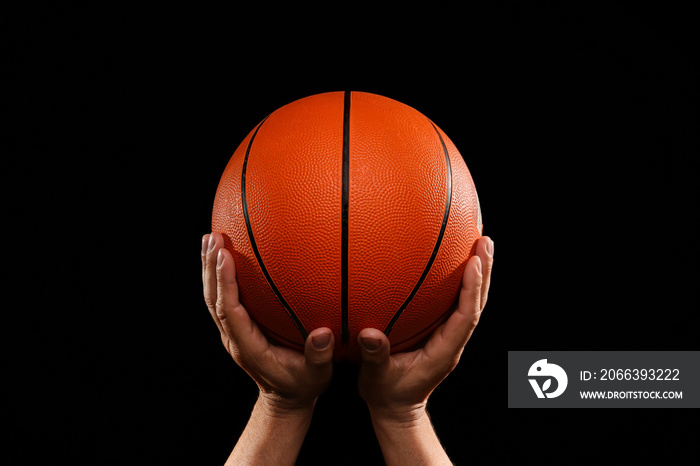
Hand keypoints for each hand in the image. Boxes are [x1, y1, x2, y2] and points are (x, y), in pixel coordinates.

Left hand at [201, 232, 334, 411]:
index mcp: (249, 347)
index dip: (225, 283)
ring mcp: (233, 333)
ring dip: (209, 268)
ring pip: (213, 298)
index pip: (230, 311)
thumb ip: (319, 356)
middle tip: (212, 237)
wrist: (286, 399)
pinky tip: (224, 254)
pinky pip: (222, 298)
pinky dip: (219, 275)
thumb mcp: (317, 375)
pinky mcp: (236, 328)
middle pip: (214, 300)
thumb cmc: (303, 385)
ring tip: (209, 238)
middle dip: (211, 267)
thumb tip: (323, 333)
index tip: (225, 255)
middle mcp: (234, 338)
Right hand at [357, 236, 493, 423]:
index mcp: (444, 352)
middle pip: (477, 303)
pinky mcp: (442, 332)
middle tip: (486, 240)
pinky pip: (457, 302)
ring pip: (471, 301)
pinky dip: (462, 280)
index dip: (472, 289)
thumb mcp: (375, 379)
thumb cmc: (386, 394)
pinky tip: (454, 259)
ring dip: (479, 272)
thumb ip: (375, 357)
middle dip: (485, 271)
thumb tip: (370, 334)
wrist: (396, 408)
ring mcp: (449, 337)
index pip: (466, 316)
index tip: (474, 262)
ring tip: (480, 241)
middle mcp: (452, 342)